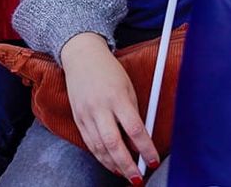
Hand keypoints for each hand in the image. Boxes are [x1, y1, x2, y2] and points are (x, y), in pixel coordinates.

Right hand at [60, 33, 158, 181]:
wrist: (81, 55)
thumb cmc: (109, 71)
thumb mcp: (128, 88)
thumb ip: (133, 114)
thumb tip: (140, 142)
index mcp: (117, 97)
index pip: (134, 129)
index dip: (145, 149)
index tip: (153, 161)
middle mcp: (99, 107)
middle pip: (114, 143)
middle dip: (127, 164)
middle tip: (138, 177)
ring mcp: (86, 114)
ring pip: (99, 147)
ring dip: (113, 165)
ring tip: (126, 175)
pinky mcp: (77, 118)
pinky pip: (89, 143)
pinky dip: (101, 156)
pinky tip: (110, 163)